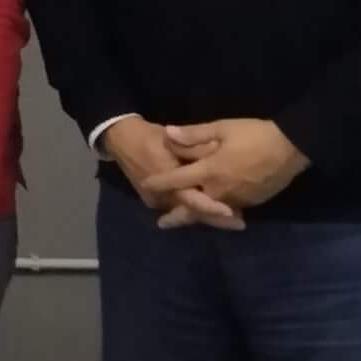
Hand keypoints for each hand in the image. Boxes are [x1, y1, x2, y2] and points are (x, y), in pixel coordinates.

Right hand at [102, 117, 239, 229]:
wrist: (120, 140)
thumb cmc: (149, 137)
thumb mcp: (170, 136)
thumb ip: (192, 144)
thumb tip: (216, 151)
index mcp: (164, 178)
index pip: (191, 199)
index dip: (212, 207)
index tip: (232, 212)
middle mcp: (160, 195)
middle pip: (191, 212)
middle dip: (215, 219)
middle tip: (240, 223)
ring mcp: (156, 201)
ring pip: (185, 212)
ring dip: (207, 216)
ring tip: (232, 219)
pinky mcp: (154, 201)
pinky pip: (178, 208)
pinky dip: (195, 210)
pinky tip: (213, 211)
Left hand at [143, 120, 307, 222]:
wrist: (293, 148)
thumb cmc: (255, 134)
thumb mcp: (222, 128)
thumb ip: (194, 134)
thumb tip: (167, 133)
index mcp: (211, 171)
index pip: (178, 180)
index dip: (160, 182)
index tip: (146, 185)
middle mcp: (221, 191)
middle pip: (194, 208)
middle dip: (177, 216)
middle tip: (161, 223)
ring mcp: (238, 200)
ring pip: (212, 213)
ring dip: (197, 216)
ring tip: (183, 219)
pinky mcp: (252, 203)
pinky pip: (229, 211)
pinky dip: (217, 213)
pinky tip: (212, 213)